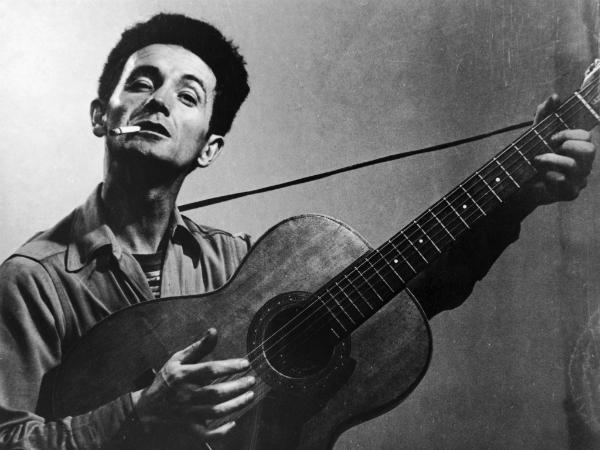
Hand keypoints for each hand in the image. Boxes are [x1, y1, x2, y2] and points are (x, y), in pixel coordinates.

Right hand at [131, 328, 254, 441]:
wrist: (147, 408)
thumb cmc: (166, 380)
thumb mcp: (178, 360)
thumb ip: (198, 347)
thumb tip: (214, 331)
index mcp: (183, 376)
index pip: (210, 370)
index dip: (229, 366)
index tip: (245, 364)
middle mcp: (185, 395)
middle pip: (216, 392)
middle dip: (237, 387)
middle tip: (252, 380)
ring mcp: (187, 413)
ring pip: (216, 411)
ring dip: (236, 405)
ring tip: (250, 396)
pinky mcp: (188, 427)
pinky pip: (207, 433)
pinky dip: (221, 431)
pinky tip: (234, 422)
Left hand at [519, 94, 594, 207]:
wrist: (518, 183)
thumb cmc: (530, 158)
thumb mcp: (535, 134)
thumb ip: (544, 115)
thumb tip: (554, 96)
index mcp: (577, 148)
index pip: (586, 136)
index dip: (569, 134)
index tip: (552, 137)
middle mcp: (583, 163)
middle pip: (590, 150)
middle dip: (567, 146)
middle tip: (549, 148)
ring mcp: (578, 179)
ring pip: (575, 166)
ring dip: (552, 160)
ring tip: (538, 161)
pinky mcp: (570, 193)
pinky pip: (566, 183)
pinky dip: (551, 177)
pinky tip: (543, 177)